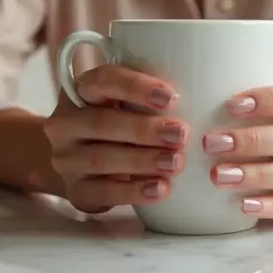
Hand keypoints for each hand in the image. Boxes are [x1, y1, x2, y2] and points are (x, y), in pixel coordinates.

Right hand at [43, 64, 188, 213]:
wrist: (82, 162)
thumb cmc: (118, 122)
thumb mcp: (126, 102)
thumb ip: (151, 95)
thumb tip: (207, 88)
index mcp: (80, 91)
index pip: (101, 80)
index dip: (135, 87)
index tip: (172, 97)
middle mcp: (65, 123)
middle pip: (102, 123)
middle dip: (145, 129)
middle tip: (182, 135)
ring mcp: (66, 159)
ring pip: (101, 159)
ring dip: (142, 161)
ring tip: (176, 163)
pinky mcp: (75, 191)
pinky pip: (102, 192)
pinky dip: (133, 192)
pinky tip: (160, 189)